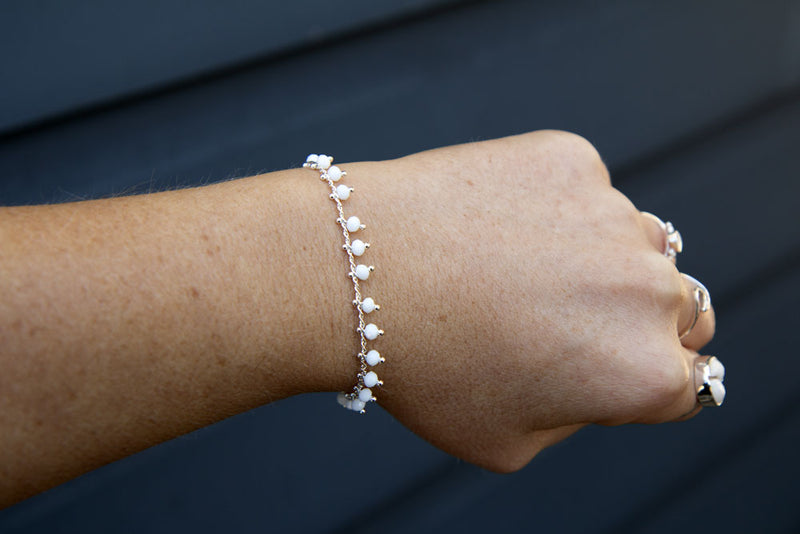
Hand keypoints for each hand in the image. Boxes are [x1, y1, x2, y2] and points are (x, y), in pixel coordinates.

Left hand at [346, 131, 715, 470]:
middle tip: (568, 319)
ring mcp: (614, 215)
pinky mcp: (573, 160)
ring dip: (603, 259)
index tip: (603, 366)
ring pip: (638, 243)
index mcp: (646, 374)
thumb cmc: (423, 371)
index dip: (644, 379)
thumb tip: (600, 373)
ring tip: (520, 269)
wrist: (356, 274)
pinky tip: (493, 223)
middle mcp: (651, 292)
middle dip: (638, 321)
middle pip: (680, 309)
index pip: (691, 381)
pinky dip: (554, 207)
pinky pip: (583, 191)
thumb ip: (579, 415)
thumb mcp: (507, 442)